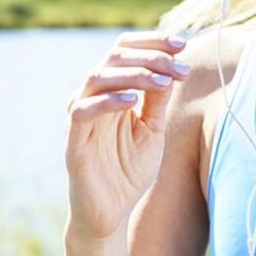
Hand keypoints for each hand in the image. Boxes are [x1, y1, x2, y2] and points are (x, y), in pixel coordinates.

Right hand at [63, 30, 190, 239]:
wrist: (111, 213)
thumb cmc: (129, 170)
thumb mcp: (152, 130)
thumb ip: (158, 100)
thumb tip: (172, 65)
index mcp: (111, 92)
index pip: (124, 51)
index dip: (151, 43)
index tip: (182, 44)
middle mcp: (93, 98)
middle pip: (113, 58)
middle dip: (150, 56)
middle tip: (179, 65)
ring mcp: (80, 117)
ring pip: (98, 77)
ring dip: (134, 74)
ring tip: (164, 80)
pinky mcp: (73, 141)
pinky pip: (83, 111)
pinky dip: (108, 101)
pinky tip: (133, 101)